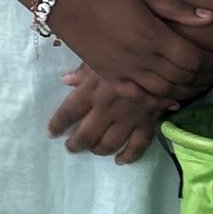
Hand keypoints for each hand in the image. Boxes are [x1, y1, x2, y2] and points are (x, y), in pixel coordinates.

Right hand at [44, 0, 212, 100]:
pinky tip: (169, 101)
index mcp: (153, 35)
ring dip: (185, 91)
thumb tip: (211, 17)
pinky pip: (139, 97)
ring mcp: (126, 71)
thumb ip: (178, 8)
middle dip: (204, 78)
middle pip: (182, 77)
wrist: (66, 1)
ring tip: (197, 85)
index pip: (192, 58)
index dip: (212, 62)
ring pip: (164, 91)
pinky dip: (158, 102)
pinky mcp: (111, 78)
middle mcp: (142, 58)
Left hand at [46, 66, 171, 164]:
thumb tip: (65, 81)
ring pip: (109, 143)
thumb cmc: (125, 54)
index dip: (57, 125)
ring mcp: (127, 118)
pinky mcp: (146, 123)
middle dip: (76, 144)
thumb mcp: (100, 56)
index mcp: (91, 90)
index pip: (68, 113)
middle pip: (86, 135)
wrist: (161, 59)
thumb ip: (83, 71)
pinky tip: (121, 160)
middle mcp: (106, 109)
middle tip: (71, 147)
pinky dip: (129, 156)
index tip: (51, 133)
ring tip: (93, 150)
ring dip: (98, 150)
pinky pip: (137, 146)